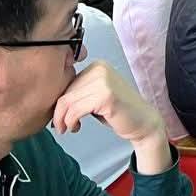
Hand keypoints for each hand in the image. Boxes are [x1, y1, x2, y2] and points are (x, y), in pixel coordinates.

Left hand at [52, 62, 170, 173]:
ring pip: (67, 102)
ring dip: (63, 120)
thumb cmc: (119, 112)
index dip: (59, 102)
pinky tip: (76, 128)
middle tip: (61, 127)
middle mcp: (100, 69)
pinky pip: (75, 110)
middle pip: (65, 92)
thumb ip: (79, 92)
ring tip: (69, 128)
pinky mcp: (105, 96)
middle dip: (58, 113)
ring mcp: (104, 82)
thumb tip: (52, 100)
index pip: (66, 83)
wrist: (144, 122)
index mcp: (98, 66)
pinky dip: (71, 122)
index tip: (60, 117)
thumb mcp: (96, 95)